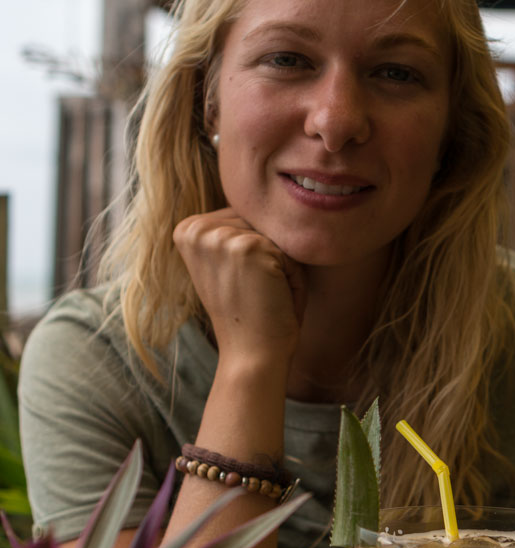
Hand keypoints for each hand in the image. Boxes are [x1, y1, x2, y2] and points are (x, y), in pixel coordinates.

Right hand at [173, 208, 305, 366]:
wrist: (252, 355)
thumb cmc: (250, 313)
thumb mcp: (233, 264)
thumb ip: (238, 231)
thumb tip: (269, 192)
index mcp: (187, 229)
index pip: (243, 217)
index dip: (254, 252)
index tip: (240, 285)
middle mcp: (196, 228)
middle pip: (259, 220)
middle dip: (270, 256)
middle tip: (255, 293)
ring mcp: (220, 236)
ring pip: (276, 233)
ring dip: (283, 265)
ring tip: (264, 294)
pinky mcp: (248, 247)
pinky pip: (290, 249)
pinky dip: (293, 275)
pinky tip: (274, 296)